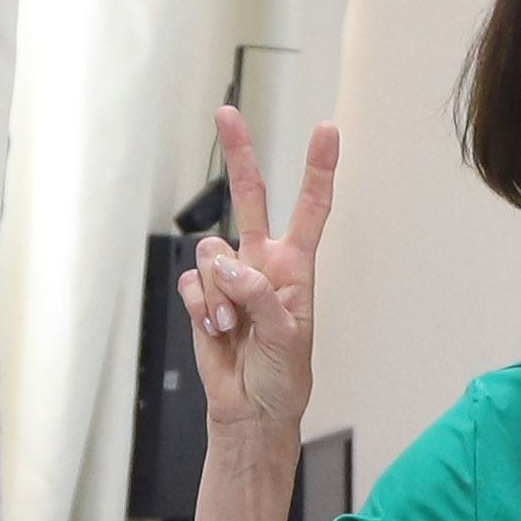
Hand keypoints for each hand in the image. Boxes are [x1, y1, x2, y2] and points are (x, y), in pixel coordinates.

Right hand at [176, 106, 338, 431]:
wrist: (251, 409)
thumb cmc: (283, 377)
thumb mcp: (288, 338)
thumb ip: (261, 297)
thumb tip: (229, 267)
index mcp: (297, 268)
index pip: (311, 209)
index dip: (318, 170)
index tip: (328, 131)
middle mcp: (263, 264)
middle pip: (250, 198)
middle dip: (239, 155)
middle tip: (227, 112)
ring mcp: (231, 278)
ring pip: (210, 251)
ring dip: (218, 291)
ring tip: (233, 325)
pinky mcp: (203, 295)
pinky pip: (192, 282)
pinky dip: (202, 307)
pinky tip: (216, 330)